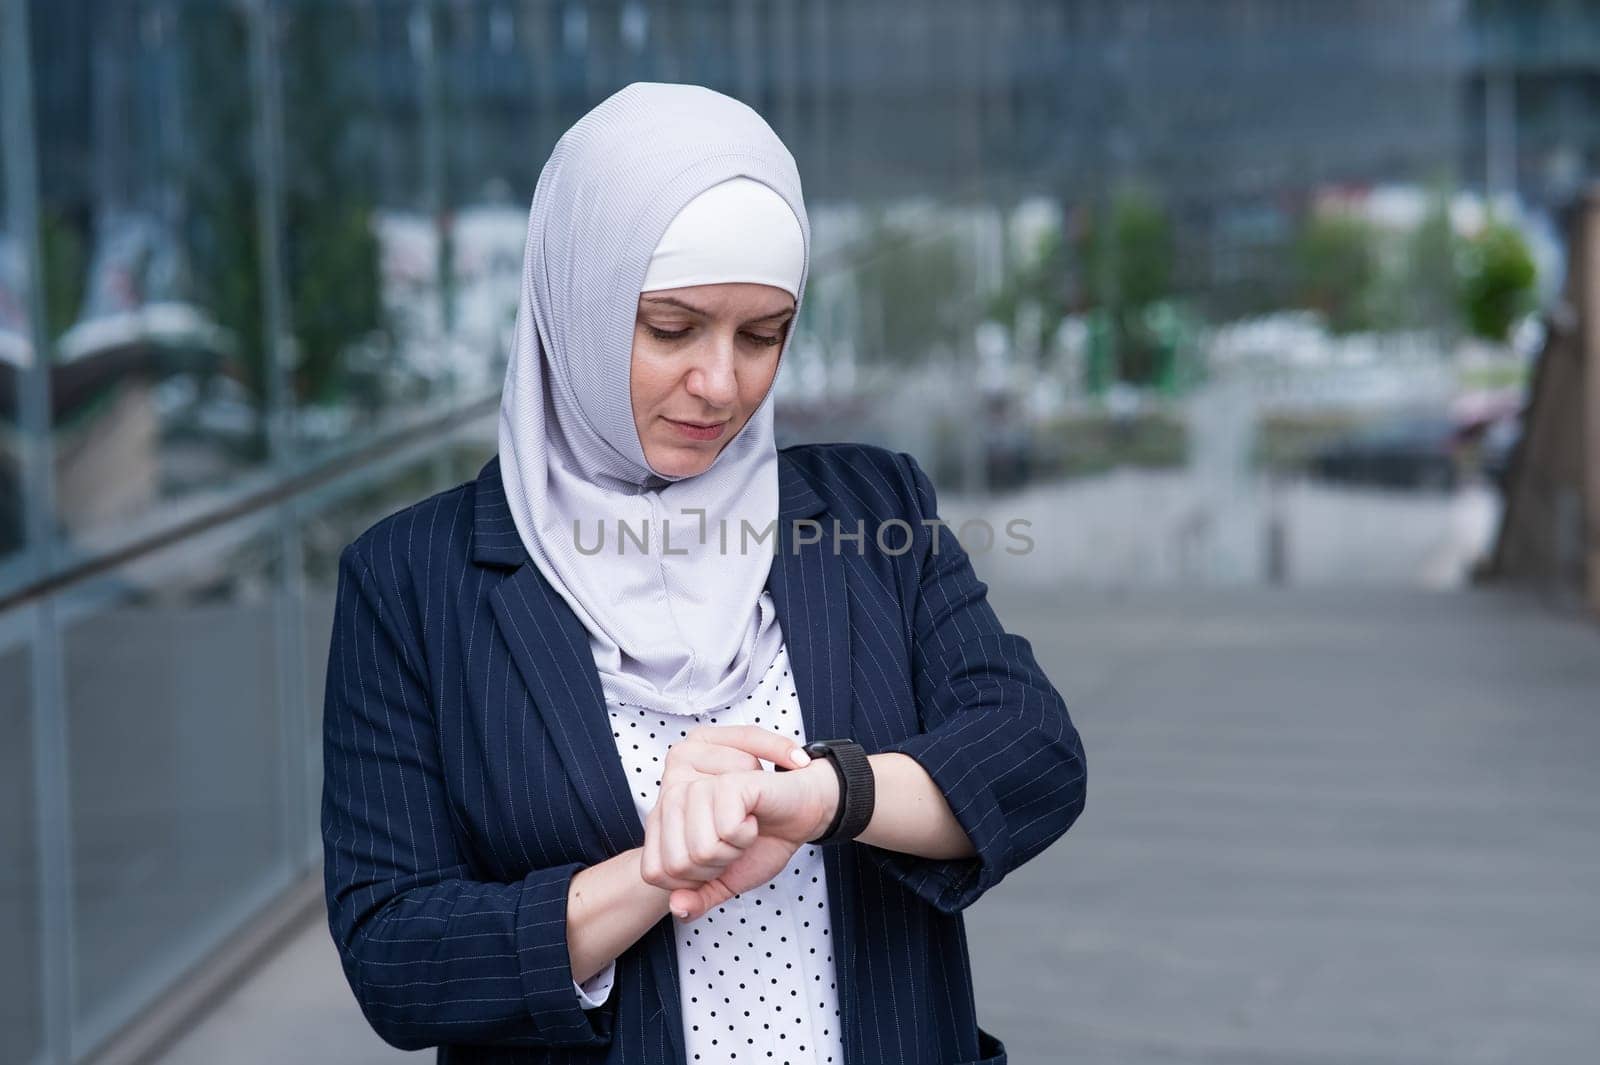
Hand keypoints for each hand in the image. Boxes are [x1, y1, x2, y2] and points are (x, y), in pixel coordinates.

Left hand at [639, 726, 839, 920]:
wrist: (800, 814)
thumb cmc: (762, 842)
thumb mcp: (725, 882)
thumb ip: (697, 898)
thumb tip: (677, 908)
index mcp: (662, 820)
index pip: (654, 872)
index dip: (691, 880)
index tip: (716, 859)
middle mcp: (672, 797)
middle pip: (678, 865)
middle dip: (715, 867)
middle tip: (733, 842)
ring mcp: (697, 787)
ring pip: (701, 849)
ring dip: (733, 850)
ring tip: (744, 827)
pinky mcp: (725, 783)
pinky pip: (726, 831)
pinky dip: (747, 835)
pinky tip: (754, 816)